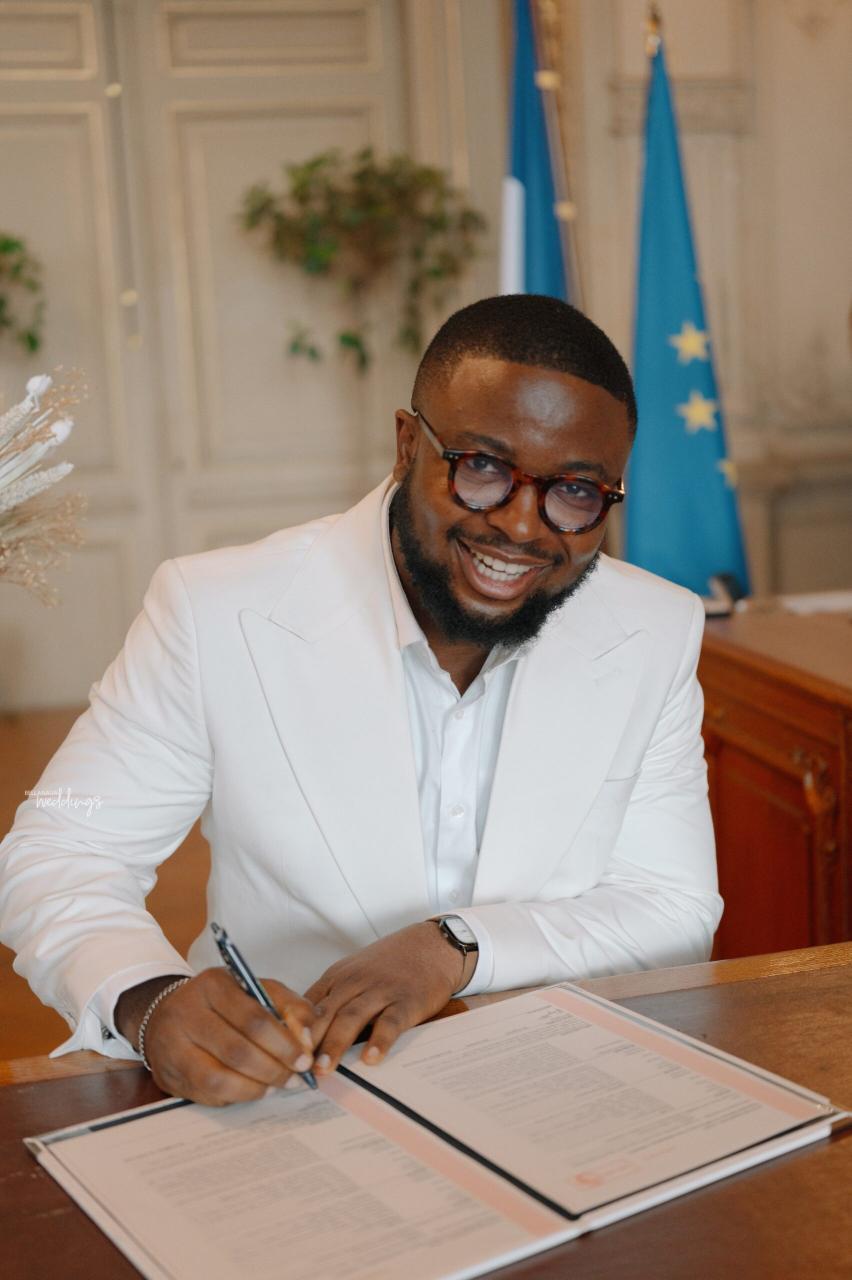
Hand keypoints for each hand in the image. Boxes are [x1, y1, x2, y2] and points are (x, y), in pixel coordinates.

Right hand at [120, 969, 317, 1105]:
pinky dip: (236, 1096)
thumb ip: (288, 1006)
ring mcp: (173, 1046)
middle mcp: (187, 1013)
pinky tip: (253, 1090)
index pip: (254, 1018)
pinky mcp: (169, 1075)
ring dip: (256, 1087)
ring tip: (276, 1087)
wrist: (167, 1015)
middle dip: (274, 1069)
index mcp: (213, 985)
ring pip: (219, 1078)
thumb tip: (307, 1037)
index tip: (305, 1058)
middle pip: (237, 1051)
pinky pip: (207, 1094)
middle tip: (296, 1078)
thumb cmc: (222, 1004)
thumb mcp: (255, 990)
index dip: (284, 1043)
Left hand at [305, 922, 463, 1074]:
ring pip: (351, 1017)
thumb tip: (304, 1035)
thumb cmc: (389, 964)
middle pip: (325, 1013)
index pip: (308, 1005)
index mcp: (337, 977)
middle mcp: (355, 982)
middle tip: (295, 1068)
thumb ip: (333, 998)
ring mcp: (381, 991)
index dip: (293, 1031)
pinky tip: (371, 1058)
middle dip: (308, 1042)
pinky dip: (379, 1040)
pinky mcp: (406, 1001)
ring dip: (335, 1043)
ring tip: (323, 1068)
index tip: (282, 1056)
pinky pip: (390, 1022)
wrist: (432, 945)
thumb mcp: (354, 973)